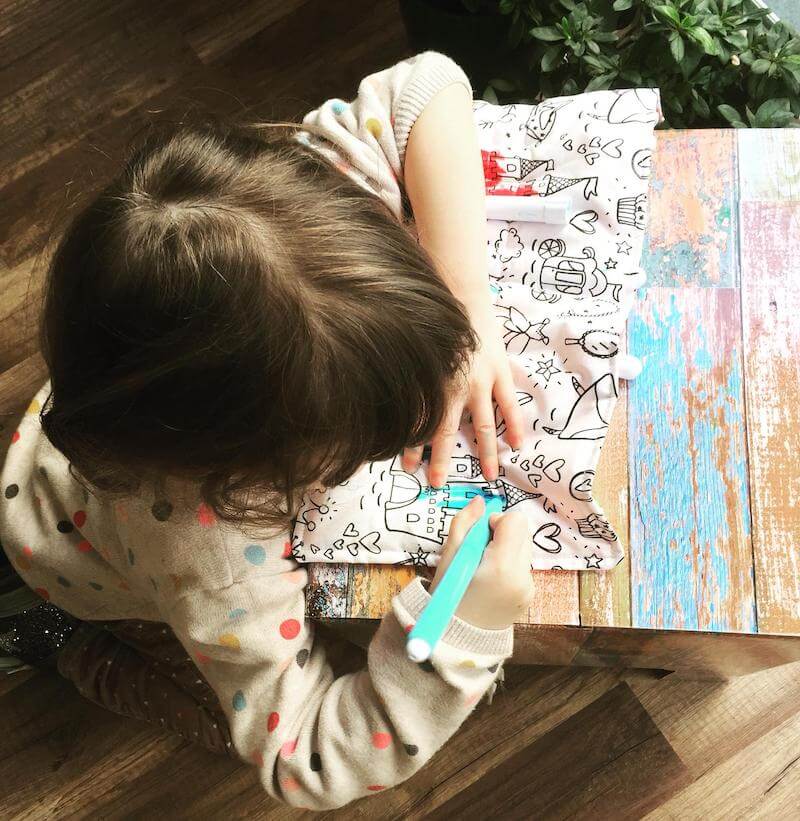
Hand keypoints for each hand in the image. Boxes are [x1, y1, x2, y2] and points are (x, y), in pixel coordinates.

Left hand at [402, 306, 524, 486]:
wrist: (463, 297)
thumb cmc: (438, 328)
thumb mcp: (420, 355)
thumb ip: (414, 380)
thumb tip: (392, 400)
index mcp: (434, 384)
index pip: (420, 423)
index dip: (412, 446)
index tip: (406, 468)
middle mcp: (457, 388)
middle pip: (447, 431)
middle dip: (441, 460)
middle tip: (437, 483)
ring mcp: (482, 382)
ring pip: (483, 424)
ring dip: (485, 452)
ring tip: (488, 474)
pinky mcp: (501, 373)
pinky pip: (510, 404)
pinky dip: (515, 425)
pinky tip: (517, 444)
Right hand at [429, 496, 533, 629]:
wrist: (457, 638)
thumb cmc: (448, 595)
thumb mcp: (449, 556)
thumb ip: (465, 523)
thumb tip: (481, 501)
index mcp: (503, 564)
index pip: (515, 520)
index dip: (496, 521)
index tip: (480, 536)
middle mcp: (523, 576)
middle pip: (523, 532)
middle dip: (502, 534)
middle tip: (480, 551)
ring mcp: (529, 587)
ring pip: (523, 549)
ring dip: (506, 550)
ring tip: (483, 568)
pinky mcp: (529, 596)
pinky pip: (522, 567)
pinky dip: (508, 566)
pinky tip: (490, 581)